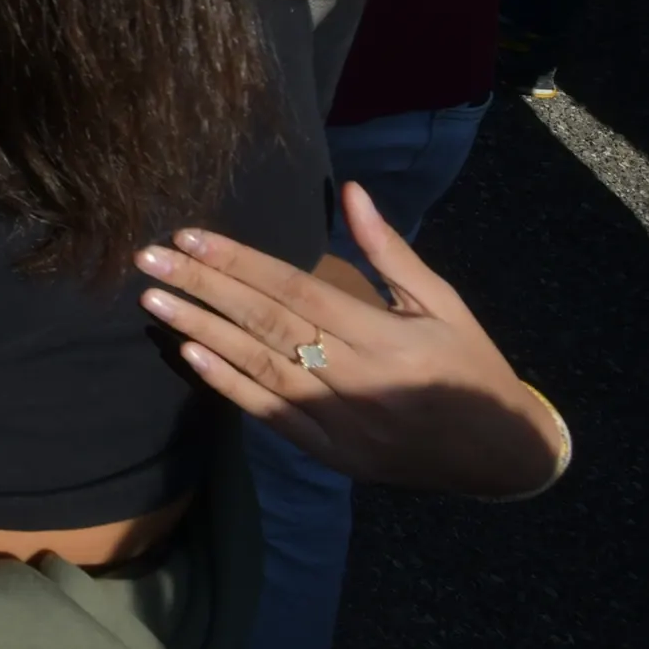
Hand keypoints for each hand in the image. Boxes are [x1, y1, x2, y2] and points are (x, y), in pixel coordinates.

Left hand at [138, 184, 565, 497]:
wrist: (500, 456)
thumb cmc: (471, 366)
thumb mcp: (444, 303)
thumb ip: (391, 252)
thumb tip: (353, 192)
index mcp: (387, 336)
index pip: (296, 290)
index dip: (239, 263)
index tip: (189, 237)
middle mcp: (358, 378)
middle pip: (267, 325)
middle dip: (202, 289)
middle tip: (147, 261)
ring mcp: (342, 422)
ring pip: (259, 369)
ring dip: (202, 333)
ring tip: (154, 302)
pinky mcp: (332, 454)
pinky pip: (272, 416)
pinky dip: (229, 387)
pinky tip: (191, 357)